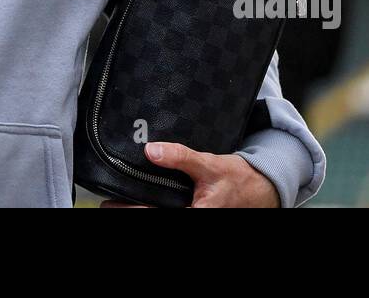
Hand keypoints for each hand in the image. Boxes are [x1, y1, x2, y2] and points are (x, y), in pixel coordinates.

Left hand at [98, 142, 280, 207]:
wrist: (260, 189)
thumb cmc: (238, 180)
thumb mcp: (209, 164)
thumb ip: (181, 157)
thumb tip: (151, 150)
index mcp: (195, 215)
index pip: (154, 214)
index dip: (130, 210)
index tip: (109, 203)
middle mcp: (191, 218)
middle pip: (154, 214)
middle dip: (131, 208)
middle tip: (108, 202)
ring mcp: (191, 216)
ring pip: (160, 212)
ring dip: (142, 206)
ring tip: (118, 200)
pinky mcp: (191, 212)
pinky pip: (169, 210)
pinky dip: (154, 204)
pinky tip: (141, 197)